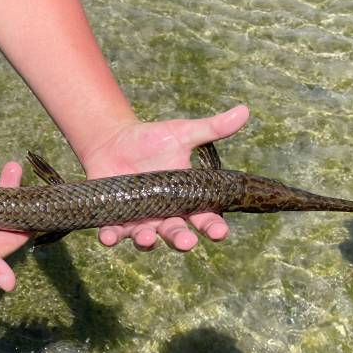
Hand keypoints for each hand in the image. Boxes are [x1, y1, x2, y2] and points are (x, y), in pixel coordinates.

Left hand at [79, 105, 248, 250]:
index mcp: (186, 201)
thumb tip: (244, 110)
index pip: (205, 219)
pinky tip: (107, 237)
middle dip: (181, 239)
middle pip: (176, 234)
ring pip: (146, 238)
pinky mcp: (113, 219)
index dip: (213, 227)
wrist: (113, 141)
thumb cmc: (151, 139)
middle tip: (186, 241)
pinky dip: (110, 237)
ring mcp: (139, 220)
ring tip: (147, 238)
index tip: (220, 232)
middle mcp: (164, 216)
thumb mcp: (182, 133)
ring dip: (146, 241)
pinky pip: (112, 233)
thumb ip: (212, 128)